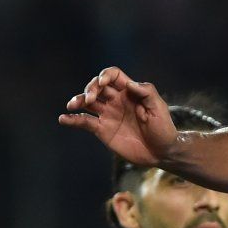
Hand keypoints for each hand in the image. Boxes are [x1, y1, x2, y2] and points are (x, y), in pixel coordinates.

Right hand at [59, 67, 176, 165]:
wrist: (162, 152)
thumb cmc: (163, 128)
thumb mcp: (159, 107)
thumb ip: (146, 92)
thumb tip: (129, 83)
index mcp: (129, 92)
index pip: (112, 75)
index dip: (105, 75)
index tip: (102, 83)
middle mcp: (116, 101)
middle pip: (96, 87)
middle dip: (90, 89)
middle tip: (89, 99)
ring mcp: (108, 115)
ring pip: (87, 102)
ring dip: (77, 100)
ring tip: (72, 105)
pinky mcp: (103, 130)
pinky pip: (84, 122)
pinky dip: (73, 120)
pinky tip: (64, 119)